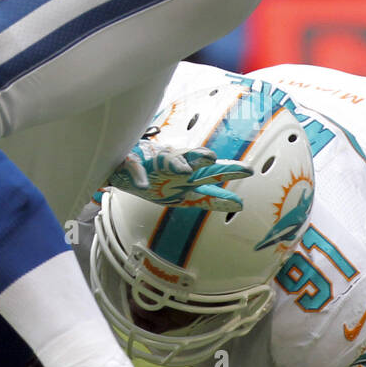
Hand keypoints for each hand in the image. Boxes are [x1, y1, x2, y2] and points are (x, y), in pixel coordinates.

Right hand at [107, 135, 251, 212]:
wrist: (123, 165)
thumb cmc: (157, 176)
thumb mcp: (183, 192)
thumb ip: (208, 196)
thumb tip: (239, 204)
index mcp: (186, 181)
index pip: (209, 184)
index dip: (224, 187)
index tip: (243, 191)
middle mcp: (174, 171)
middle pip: (198, 168)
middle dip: (216, 166)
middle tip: (238, 167)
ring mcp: (155, 166)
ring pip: (169, 162)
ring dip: (179, 164)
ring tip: (186, 170)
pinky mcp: (133, 164)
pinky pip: (136, 171)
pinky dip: (140, 177)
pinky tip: (144, 184)